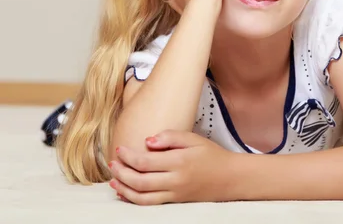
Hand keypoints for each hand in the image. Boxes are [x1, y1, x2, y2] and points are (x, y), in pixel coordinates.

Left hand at [108, 130, 233, 204]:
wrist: (230, 178)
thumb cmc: (212, 155)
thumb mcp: (194, 139)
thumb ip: (170, 136)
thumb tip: (147, 141)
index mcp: (179, 161)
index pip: (145, 161)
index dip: (127, 156)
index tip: (119, 149)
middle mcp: (175, 180)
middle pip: (139, 181)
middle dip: (121, 173)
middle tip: (112, 163)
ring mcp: (175, 194)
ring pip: (141, 197)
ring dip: (124, 189)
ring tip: (113, 180)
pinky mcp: (175, 202)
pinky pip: (150, 205)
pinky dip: (134, 200)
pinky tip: (126, 193)